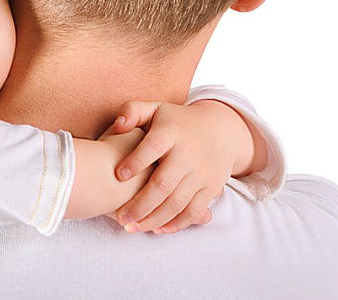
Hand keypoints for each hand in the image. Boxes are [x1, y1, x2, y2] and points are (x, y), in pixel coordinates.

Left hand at [109, 101, 231, 233]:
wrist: (220, 128)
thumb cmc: (174, 120)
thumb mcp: (155, 109)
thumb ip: (133, 111)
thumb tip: (118, 124)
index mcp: (171, 133)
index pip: (152, 147)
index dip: (135, 161)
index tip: (117, 175)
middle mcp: (188, 154)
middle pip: (164, 184)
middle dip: (140, 204)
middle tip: (120, 217)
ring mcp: (201, 173)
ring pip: (177, 202)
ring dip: (154, 219)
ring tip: (132, 228)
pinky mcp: (211, 188)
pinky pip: (194, 210)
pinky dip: (177, 223)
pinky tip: (157, 229)